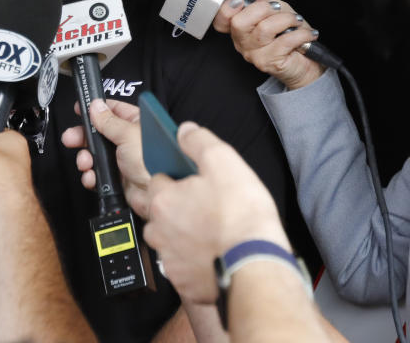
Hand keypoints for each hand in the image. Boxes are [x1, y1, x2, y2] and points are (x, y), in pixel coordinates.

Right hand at [61, 99, 151, 217]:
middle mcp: (127, 140)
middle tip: (71, 138)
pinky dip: (91, 176)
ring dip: (85, 158)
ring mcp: (121, 160)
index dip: (95, 109)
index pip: (112, 110)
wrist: (156, 195)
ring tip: (85, 162)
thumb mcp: (127, 134)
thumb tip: (95, 106)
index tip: (80, 109)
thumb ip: (108, 120)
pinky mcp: (116, 178)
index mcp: (135, 123)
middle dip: (83, 137)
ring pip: (94, 154)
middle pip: (98, 133)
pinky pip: (96, 174)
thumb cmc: (153, 161)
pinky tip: (91, 176)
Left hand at [143, 122, 289, 303]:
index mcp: (162, 199)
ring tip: (212, 233)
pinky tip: (214, 255)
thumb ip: (199, 141)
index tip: (194, 183)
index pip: (158, 180)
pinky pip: (182, 267)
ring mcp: (169, 258)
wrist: (256, 266)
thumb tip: (184, 131)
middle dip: (178, 208)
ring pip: (170, 240)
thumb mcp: (223, 162)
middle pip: (161, 212)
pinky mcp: (183, 282)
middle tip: (206, 208)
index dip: (178, 179)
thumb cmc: (241, 218)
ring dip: (184, 236)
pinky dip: (194, 262)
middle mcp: (158, 230)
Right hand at [212, 0, 322, 89]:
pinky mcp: (268, 63)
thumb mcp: (279, 10)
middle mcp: (243, 42)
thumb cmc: (292, 36)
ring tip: (297, 21)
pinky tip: (308, 34)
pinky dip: (301, 33)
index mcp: (241, 29)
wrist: (310, 61)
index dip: (226, 9)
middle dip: (262, 8)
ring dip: (286, 19)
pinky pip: (284, 41)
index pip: (221, 21)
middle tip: (277, 9)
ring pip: (264, 29)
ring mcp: (253, 54)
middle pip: (239, 22)